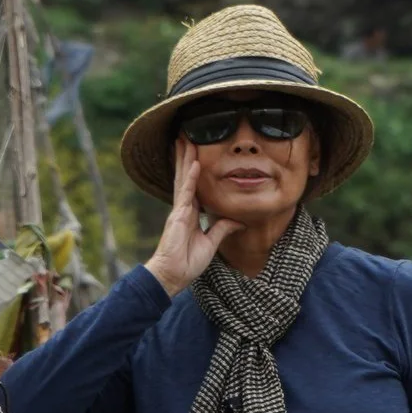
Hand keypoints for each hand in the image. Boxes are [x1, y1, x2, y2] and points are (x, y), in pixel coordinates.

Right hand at [144, 142, 240, 294]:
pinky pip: (187, 193)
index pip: (194, 186)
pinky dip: (191, 178)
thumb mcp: (211, 243)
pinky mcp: (179, 216)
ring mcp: (179, 211)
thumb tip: (238, 221)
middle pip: (186, 178)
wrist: (173, 275)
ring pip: (184, 179)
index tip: (196, 154)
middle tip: (187, 137)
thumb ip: (222, 229)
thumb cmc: (187, 262)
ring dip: (186, 159)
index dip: (194, 170)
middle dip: (187, 157)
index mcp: (190, 214)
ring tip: (186, 140)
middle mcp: (183, 209)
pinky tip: (195, 164)